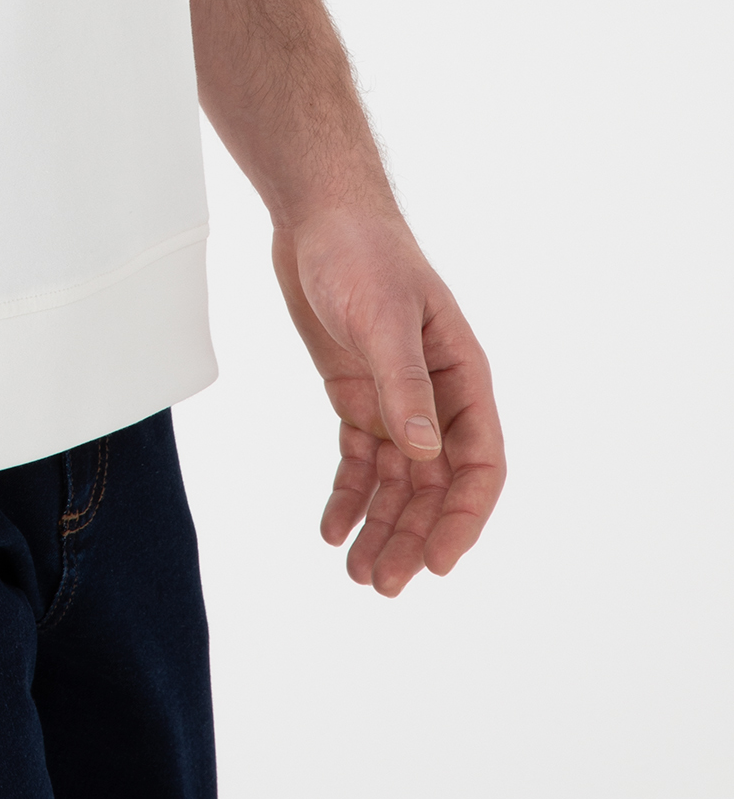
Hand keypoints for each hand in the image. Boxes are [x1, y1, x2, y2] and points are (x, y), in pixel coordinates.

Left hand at [271, 206, 505, 595]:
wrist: (318, 215)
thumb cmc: (362, 252)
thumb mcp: (385, 317)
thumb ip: (405, 385)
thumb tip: (425, 455)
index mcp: (463, 377)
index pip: (480, 464)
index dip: (464, 518)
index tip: (438, 563)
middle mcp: (436, 397)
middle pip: (437, 486)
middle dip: (414, 537)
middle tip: (382, 583)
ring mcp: (396, 398)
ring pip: (399, 483)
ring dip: (382, 527)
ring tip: (357, 573)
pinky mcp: (357, 394)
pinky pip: (360, 459)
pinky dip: (349, 495)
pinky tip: (331, 529)